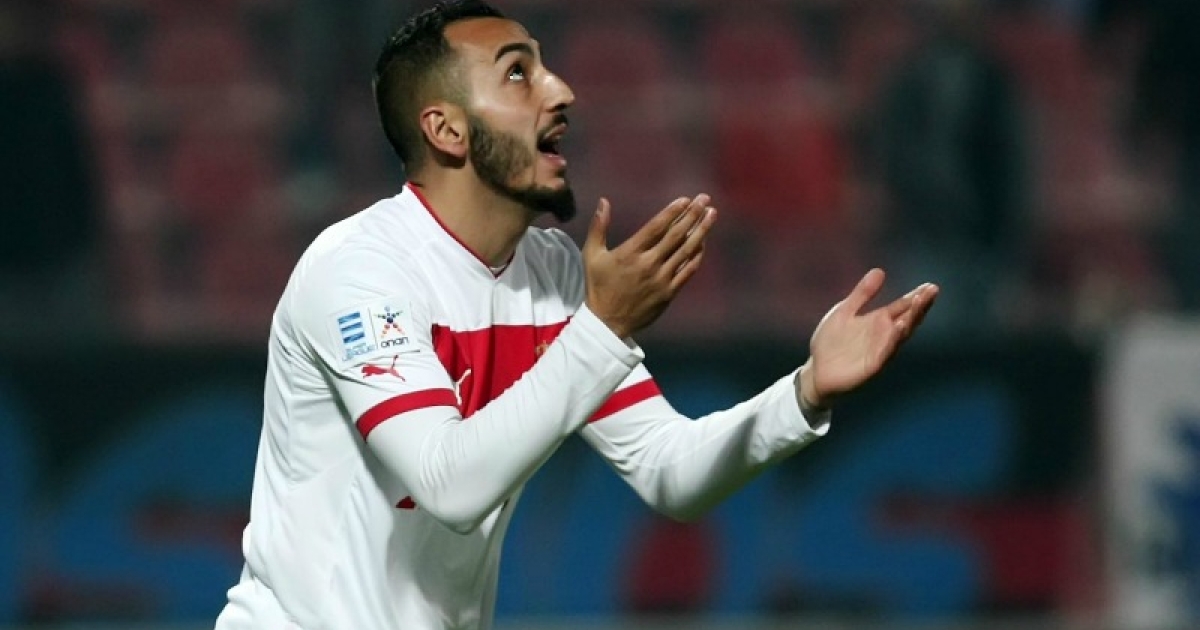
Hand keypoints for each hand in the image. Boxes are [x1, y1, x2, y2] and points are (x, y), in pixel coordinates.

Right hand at [582, 195, 716, 338]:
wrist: (608, 322)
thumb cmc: (599, 286)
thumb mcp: (592, 255)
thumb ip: (598, 227)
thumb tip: (604, 201)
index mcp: (630, 253)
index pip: (656, 227)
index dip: (673, 212)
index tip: (686, 199)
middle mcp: (649, 263)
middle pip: (676, 235)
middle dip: (692, 215)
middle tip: (704, 199)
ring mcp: (662, 279)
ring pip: (686, 251)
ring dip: (701, 231)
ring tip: (711, 214)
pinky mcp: (669, 292)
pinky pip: (688, 271)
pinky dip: (697, 255)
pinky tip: (703, 242)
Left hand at [798, 268, 937, 409]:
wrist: (815, 370)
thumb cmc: (831, 342)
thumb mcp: (845, 311)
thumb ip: (862, 294)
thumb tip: (880, 270)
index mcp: (879, 321)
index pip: (903, 307)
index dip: (916, 297)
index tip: (930, 286)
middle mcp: (884, 335)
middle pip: (908, 319)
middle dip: (920, 305)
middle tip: (932, 291)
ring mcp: (880, 350)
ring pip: (901, 334)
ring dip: (911, 319)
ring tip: (920, 304)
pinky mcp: (872, 366)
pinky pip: (886, 352)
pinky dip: (893, 340)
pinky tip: (900, 327)